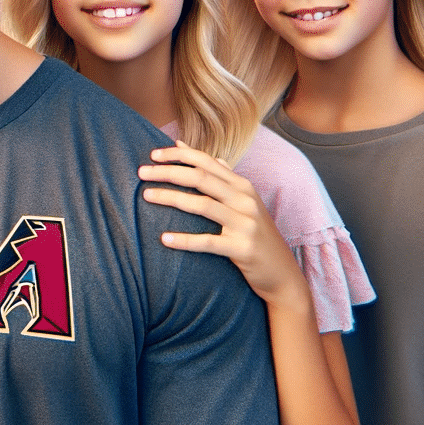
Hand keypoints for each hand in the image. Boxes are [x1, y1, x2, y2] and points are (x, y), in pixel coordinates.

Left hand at [138, 143, 307, 309]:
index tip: (153, 154)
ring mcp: (245, 224)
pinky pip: (208, 242)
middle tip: (141, 172)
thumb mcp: (245, 201)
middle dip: (168, 172)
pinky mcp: (242, 248)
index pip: (206, 162)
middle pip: (200, 178)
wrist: (282, 274)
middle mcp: (244, 200)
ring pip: (202, 205)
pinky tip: (164, 238)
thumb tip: (195, 150)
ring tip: (146, 196)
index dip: (179, 155)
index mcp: (242, 186)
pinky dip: (185, 240)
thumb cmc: (256, 235)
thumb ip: (221, 176)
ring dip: (171, 198)